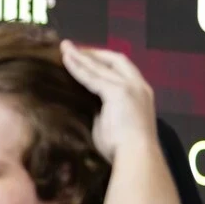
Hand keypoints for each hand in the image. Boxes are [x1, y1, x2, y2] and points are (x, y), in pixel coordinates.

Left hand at [60, 40, 156, 162]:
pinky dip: (77, 67)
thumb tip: (85, 105)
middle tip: (72, 48)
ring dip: (80, 56)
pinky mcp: (118, 92)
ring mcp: (130, 87)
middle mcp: (139, 86)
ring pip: (100, 66)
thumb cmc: (122, 149)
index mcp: (141, 94)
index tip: (85, 58)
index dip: (103, 62)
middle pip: (115, 60)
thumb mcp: (113, 122)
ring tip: (64, 47)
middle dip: (92, 53)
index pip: (122, 70)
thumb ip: (102, 110)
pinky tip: (66, 61)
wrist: (136, 156)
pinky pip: (92, 76)